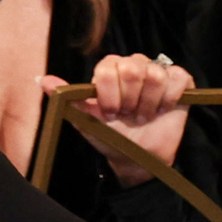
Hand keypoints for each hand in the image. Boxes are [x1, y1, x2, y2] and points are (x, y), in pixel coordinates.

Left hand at [48, 55, 192, 186]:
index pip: (107, 69)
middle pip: (133, 68)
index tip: (110, 113)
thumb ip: (66, 97)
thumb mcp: (85, 119)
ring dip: (149, 103)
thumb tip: (41, 79)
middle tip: (129, 115)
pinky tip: (163, 110)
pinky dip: (170, 98)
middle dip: (130, 100)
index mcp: (109, 69)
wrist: (139, 156)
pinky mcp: (180, 80)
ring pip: (156, 74)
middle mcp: (133, 64)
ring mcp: (157, 71)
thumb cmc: (110, 136)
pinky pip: (179, 77)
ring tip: (144, 115)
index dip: (109, 95)